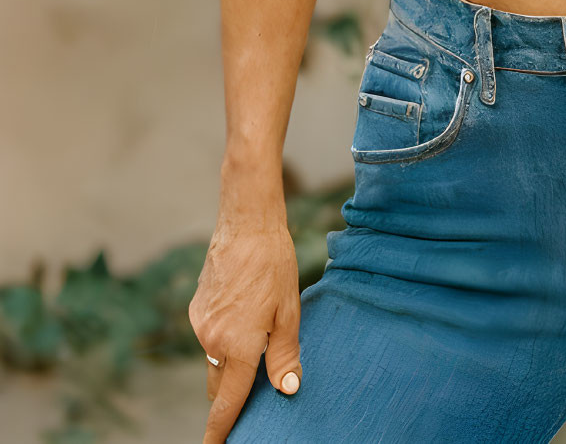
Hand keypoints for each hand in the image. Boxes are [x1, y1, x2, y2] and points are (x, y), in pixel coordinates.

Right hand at [189, 215, 302, 443]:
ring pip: (214, 360)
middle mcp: (212, 341)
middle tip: (251, 392)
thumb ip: (285, 354)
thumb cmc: (274, 264)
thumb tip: (287, 390)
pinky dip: (223, 336)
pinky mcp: (195, 309)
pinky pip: (209, 336)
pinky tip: (243, 310)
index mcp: (238, 346)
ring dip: (230, 361)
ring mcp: (200, 325)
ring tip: (256, 334)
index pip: (227, 404)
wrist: (246, 224)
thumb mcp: (289, 310)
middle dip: (231, 395)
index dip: (220, 432)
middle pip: (220, 385)